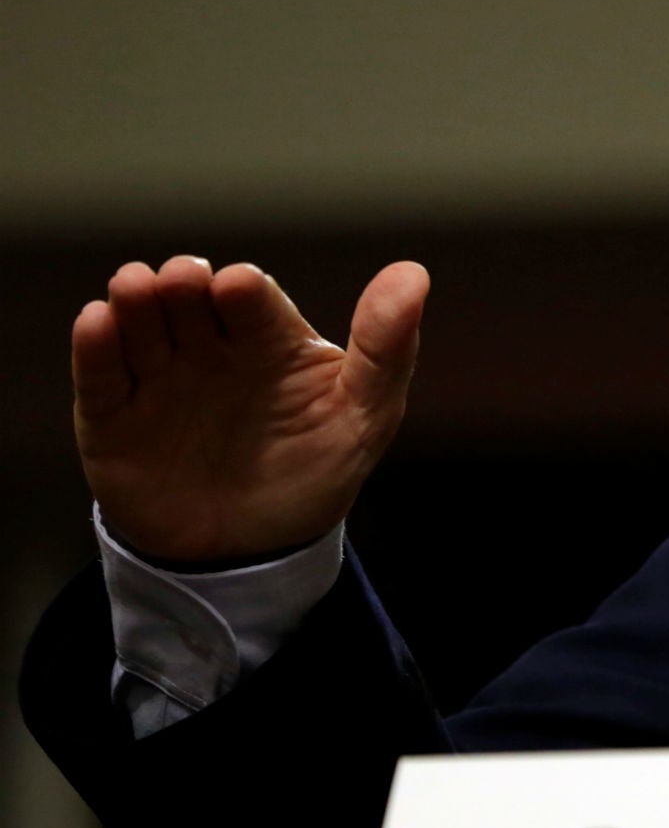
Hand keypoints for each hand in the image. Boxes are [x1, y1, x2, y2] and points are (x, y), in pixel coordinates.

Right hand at [72, 256, 430, 562]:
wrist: (254, 554)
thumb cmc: (316, 469)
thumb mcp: (366, 415)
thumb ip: (387, 348)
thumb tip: (414, 274)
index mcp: (269, 336)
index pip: (252, 299)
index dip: (244, 290)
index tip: (239, 288)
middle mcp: (210, 345)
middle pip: (188, 299)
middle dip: (183, 283)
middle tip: (183, 280)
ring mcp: (159, 377)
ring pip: (140, 324)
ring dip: (135, 299)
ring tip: (135, 287)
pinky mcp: (113, 417)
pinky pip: (100, 375)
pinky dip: (94, 346)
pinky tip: (98, 322)